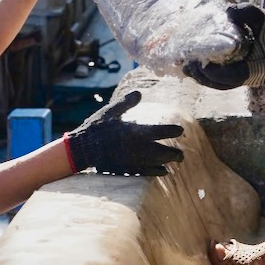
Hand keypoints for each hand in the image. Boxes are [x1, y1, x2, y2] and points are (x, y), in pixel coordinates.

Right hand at [64, 91, 184, 175]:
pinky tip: (164, 171)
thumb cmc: (96, 127)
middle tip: (182, 153)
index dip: (173, 131)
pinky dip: (157, 171)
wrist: (82, 149)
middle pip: (162, 151)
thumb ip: (126, 103)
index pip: (160, 131)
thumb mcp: (110, 111)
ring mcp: (133, 160)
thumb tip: (139, 93)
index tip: (181, 130)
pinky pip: (146, 172)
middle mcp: (137, 147)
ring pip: (157, 162)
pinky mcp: (126, 169)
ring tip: (176, 160)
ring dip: (168, 161)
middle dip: (175, 152)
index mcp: (135, 131)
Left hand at [183, 2, 264, 89]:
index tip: (199, 64)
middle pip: (224, 84)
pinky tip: (197, 69)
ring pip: (223, 85)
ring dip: (204, 79)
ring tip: (187, 69)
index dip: (215, 73)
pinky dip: (211, 76)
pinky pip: (225, 80)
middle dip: (204, 77)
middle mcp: (254, 76)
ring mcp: (249, 78)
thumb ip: (244, 12)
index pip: (234, 76)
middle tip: (187, 66)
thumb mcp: (259, 14)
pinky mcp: (244, 75)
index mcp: (260, 66)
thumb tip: (227, 12)